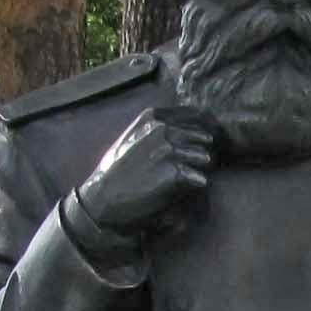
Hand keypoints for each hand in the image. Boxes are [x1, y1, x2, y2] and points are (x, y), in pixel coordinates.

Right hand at [74, 107, 216, 243]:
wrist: (103, 196)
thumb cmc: (112, 171)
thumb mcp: (127, 139)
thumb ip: (148, 130)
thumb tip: (168, 129)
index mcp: (149, 119)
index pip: (186, 114)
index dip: (197, 123)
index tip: (204, 127)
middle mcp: (161, 129)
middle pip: (195, 134)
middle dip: (202, 142)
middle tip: (207, 150)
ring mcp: (169, 149)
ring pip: (199, 154)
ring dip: (202, 161)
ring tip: (204, 165)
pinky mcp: (174, 171)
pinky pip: (196, 175)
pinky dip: (198, 180)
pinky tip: (199, 183)